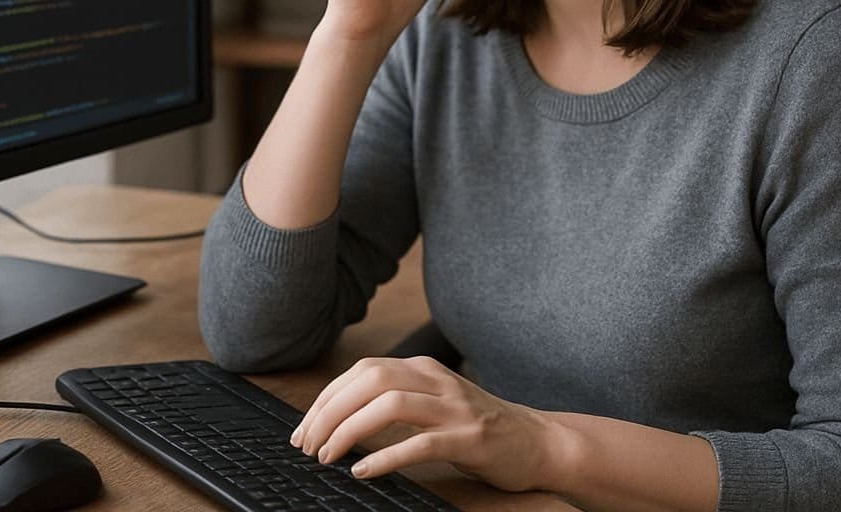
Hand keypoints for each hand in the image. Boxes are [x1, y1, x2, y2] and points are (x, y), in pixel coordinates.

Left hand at [289, 356, 553, 491]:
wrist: (537, 441)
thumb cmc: (477, 428)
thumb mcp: (434, 403)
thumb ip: (398, 400)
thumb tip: (339, 417)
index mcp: (424, 368)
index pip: (364, 370)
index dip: (328, 396)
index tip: (304, 427)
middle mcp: (437, 380)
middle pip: (371, 381)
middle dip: (330, 411)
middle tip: (306, 444)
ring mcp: (455, 408)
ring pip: (390, 404)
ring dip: (350, 430)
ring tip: (327, 456)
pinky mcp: (470, 438)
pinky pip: (420, 443)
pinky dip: (386, 456)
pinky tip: (363, 471)